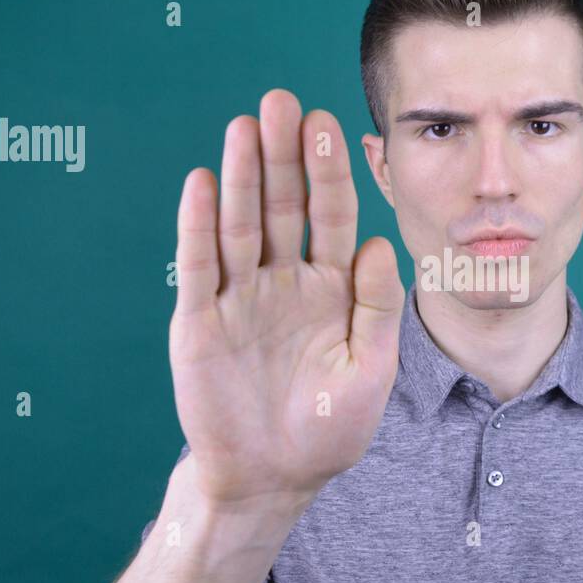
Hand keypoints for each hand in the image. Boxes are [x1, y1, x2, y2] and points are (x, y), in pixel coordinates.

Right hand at [167, 89, 403, 505]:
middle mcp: (285, 283)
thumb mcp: (368, 372)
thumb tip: (382, 244)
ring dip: (241, 177)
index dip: (329, 173)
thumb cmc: (326, 431)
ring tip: (245, 126)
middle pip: (283, 207)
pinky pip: (200, 266)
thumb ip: (377, 310)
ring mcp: (240, 298)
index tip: (329, 124)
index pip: (333, 218)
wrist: (271, 480)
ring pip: (240, 225)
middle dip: (282, 156)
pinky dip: (199, 226)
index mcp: (332, 290)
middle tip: (282, 101)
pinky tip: (204, 183)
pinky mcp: (200, 321)